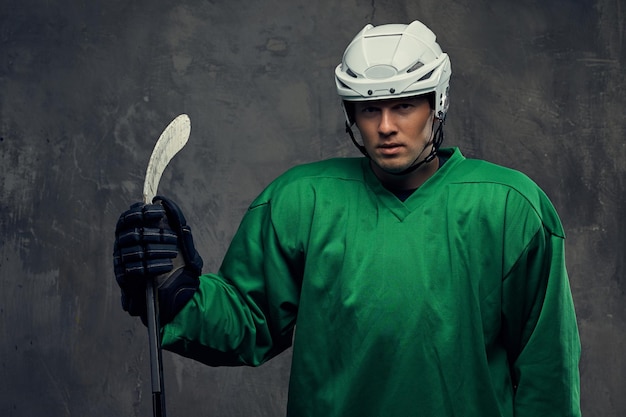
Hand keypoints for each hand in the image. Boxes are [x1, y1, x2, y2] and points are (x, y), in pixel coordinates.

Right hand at [113, 196, 202, 323]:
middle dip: (155, 235)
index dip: (142, 213)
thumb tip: (164, 203)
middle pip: (133, 234)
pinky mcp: (124, 278)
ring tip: (173, 254)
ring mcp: (121, 261)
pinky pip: (136, 270)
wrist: (171, 292)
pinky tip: (167, 265)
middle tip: (173, 239)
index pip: (128, 217)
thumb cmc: (173, 261)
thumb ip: (171, 222)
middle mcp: (121, 244)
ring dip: (157, 251)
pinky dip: (153, 266)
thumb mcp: (176, 240)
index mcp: (129, 231)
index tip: (160, 213)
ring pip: (136, 252)